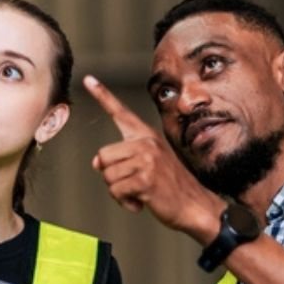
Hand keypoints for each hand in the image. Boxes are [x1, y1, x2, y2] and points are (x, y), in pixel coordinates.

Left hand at [85, 74, 221, 239]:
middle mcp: (146, 142)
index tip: (88, 79)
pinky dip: (125, 202)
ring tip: (140, 191)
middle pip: (103, 155)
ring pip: (108, 175)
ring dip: (119, 191)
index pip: (120, 112)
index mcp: (146, 135)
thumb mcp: (149, 164)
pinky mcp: (146, 179)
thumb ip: (123, 157)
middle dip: (112, 175)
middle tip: (133, 182)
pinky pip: (116, 191)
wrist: (195, 205)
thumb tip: (96, 162)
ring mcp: (147, 159)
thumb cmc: (170, 186)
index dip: (102, 95)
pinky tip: (141, 202)